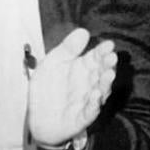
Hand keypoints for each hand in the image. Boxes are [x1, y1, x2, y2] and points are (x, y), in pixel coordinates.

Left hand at [27, 28, 116, 146]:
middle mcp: (88, 84)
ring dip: (105, 83)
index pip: (95, 58)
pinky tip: (95, 94)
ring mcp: (87, 101)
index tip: (109, 44)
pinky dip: (94, 103)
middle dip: (107, 65)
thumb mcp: (52, 63)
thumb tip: (84, 31)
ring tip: (108, 73)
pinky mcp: (83, 117)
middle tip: (112, 57)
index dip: (102, 51)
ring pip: (100, 91)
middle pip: (100, 73)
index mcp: (81, 68)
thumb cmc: (47, 88)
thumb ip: (67, 49)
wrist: (37, 118)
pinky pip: (91, 111)